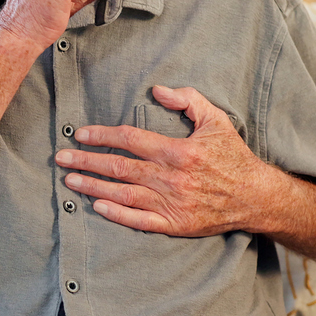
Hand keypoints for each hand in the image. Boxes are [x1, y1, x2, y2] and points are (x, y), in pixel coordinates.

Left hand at [55, 85, 278, 236]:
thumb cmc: (232, 156)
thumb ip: (187, 100)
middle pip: (119, 167)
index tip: (80, 134)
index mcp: (178, 151)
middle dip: (86, 161)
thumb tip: (157, 91)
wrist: (254, 197)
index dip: (102, 135)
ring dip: (93, 186)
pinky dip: (116, 214)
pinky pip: (139, 220)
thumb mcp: (215, 119)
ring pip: (123, 194)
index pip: (130, 139)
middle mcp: (171, 177)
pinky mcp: (175, 224)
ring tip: (70, 180)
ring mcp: (171, 203)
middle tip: (61, 158)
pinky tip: (97, 206)